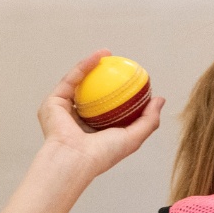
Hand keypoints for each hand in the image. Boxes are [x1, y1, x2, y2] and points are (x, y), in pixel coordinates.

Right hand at [36, 48, 163, 177]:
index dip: (122, 94)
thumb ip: (149, 119)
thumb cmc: (104, 153)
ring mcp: (64, 111)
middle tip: (121, 65)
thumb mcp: (134, 137)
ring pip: (81, 83)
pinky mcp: (53, 102)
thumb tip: (160, 99)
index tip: (136, 81)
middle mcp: (78, 120)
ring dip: (94, 65)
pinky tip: (99, 56)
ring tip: (109, 55)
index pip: (110, 108)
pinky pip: (72, 79)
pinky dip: (85, 66)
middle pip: (93, 93)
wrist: (75, 158)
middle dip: (106, 77)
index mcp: (95, 130)